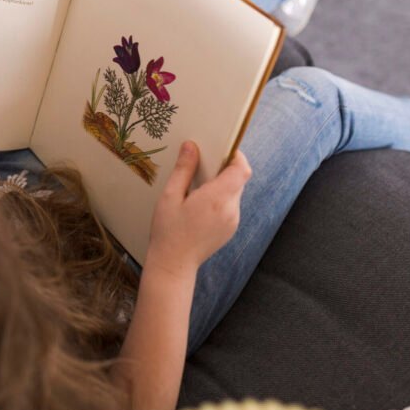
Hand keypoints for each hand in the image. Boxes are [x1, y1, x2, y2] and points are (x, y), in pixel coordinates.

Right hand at [145, 142, 251, 278]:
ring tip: (198, 187)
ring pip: (235, 192)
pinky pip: (231, 205)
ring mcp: (233, 221)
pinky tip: (200, 204)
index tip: (220, 149)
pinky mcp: (230, 229)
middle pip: (238, 179)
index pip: (241, 169)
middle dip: (224, 169)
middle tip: (202, 165)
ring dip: (222, 184)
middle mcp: (230, 209)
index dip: (235, 155)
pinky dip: (221, 198)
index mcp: (217, 199)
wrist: (173, 264)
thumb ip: (183, 169)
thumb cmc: (168, 231)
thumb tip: (191, 146)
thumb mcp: (170, 196)